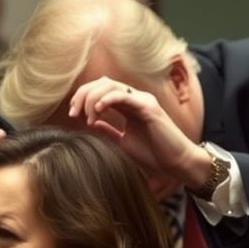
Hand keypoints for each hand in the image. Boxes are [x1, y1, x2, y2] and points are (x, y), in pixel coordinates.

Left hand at [69, 76, 201, 197]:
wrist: (176, 163)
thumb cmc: (154, 155)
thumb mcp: (123, 143)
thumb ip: (109, 132)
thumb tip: (92, 123)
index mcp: (127, 106)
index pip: (100, 91)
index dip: (83, 98)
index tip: (72, 115)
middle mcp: (134, 99)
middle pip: (102, 83)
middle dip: (83, 95)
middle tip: (73, 113)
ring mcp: (142, 101)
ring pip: (111, 86)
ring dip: (93, 98)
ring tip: (87, 116)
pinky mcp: (149, 107)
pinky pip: (125, 96)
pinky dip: (108, 99)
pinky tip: (97, 111)